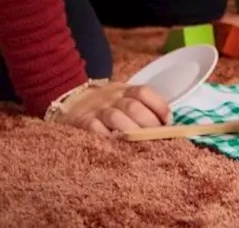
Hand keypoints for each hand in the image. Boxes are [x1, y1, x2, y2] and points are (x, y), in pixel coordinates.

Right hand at [51, 82, 171, 136]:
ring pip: (116, 117)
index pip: (144, 92)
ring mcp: (96, 110)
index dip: (159, 107)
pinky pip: (96, 130)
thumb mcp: (122, 98)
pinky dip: (109, 138)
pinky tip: (118, 147)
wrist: (70, 101)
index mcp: (124, 90)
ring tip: (140, 145)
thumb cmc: (104, 106)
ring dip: (131, 132)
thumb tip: (168, 125)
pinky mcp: (82, 123)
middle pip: (133, 107)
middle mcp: (111, 97)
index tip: (168, 122)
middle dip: (148, 125)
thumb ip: (142, 108)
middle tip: (157, 140)